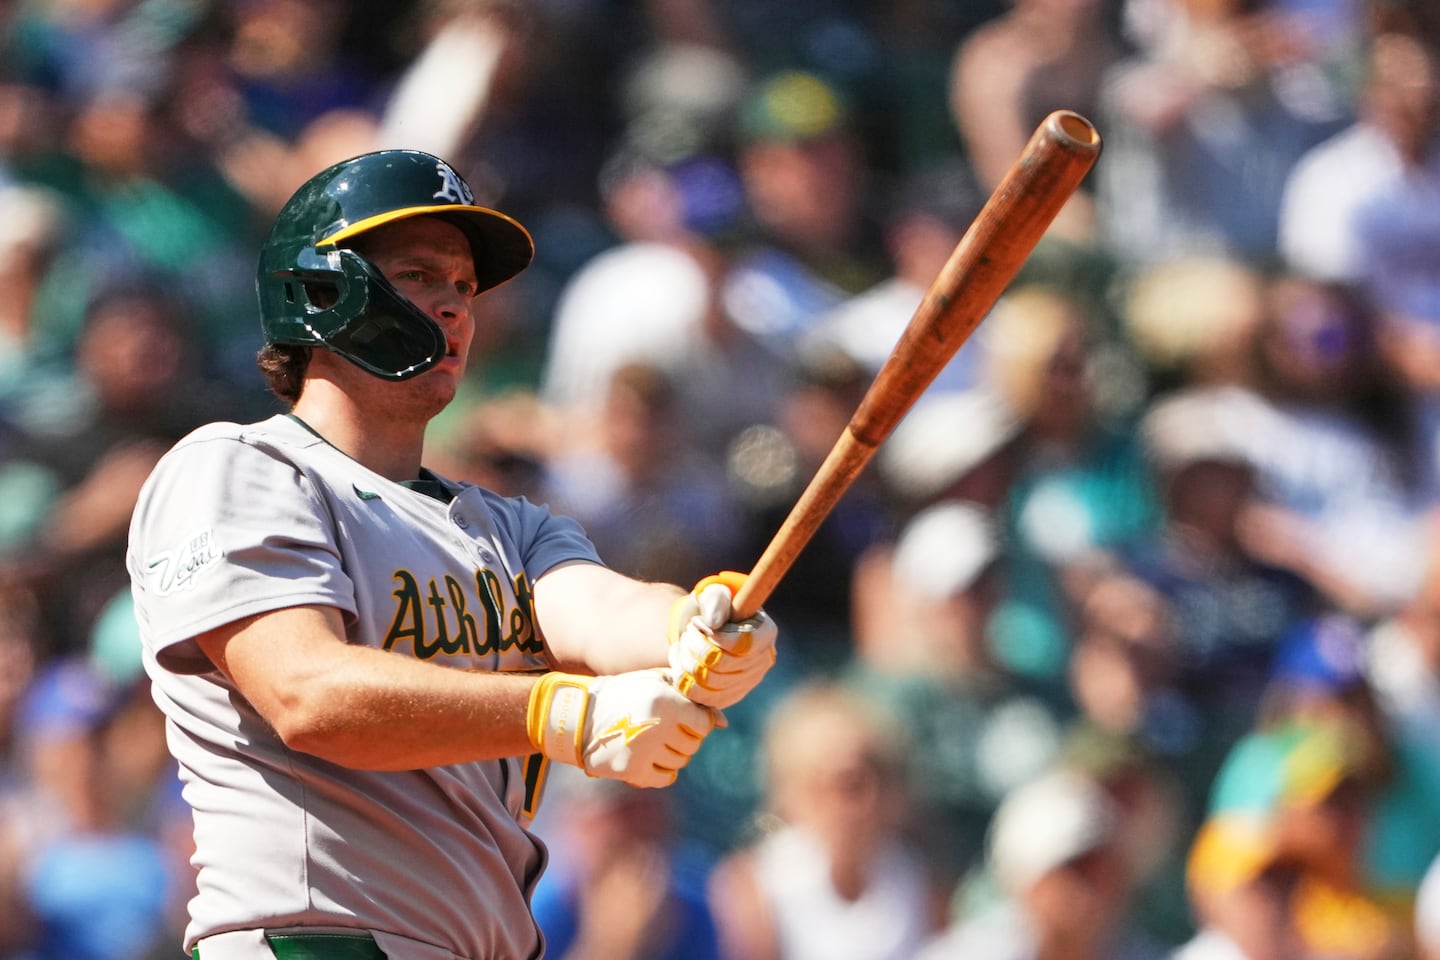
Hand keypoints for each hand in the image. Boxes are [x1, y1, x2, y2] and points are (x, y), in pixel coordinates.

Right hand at [527, 669, 718, 787]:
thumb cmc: (623, 694)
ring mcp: (645, 751)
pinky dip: (662, 771)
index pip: (703, 724)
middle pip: (693, 744)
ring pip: (680, 761)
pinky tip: (650, 758)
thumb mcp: (654, 684)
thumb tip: (723, 723)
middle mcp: (657, 726)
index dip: (696, 722)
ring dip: (672, 753)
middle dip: (684, 738)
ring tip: (653, 741)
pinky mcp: (632, 770)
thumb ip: (689, 698)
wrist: (580, 716)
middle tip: (664, 729)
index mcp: (664, 701)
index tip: (683, 719)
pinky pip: (665, 778)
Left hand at [667, 571, 777, 708]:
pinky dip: (682, 677)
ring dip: (685, 659)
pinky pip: (699, 696)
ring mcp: (747, 683)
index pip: (741, 645)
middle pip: (720, 664)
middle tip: (688, 631)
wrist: (703, 629)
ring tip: (683, 644)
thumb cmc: (712, 606)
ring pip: (707, 682)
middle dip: (694, 645)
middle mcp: (762, 661)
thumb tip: (713, 623)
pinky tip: (681, 660)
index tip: (698, 622)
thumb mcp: (713, 593)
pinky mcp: (728, 698)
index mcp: (766, 633)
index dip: (713, 636)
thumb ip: (715, 600)